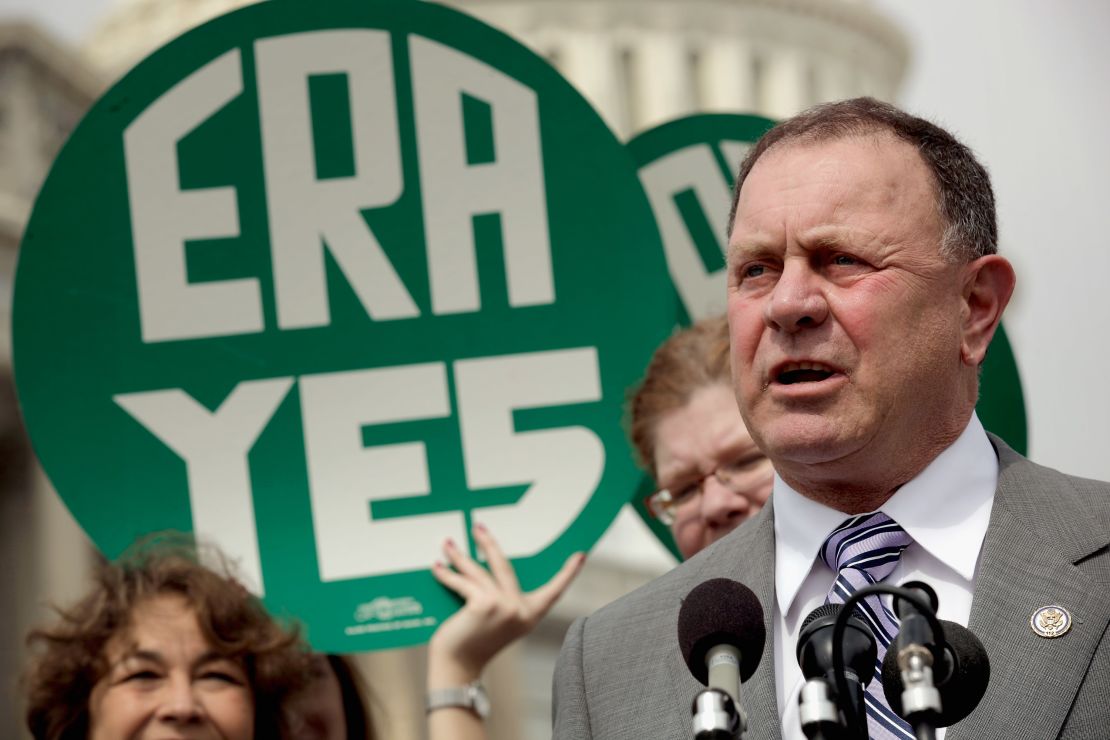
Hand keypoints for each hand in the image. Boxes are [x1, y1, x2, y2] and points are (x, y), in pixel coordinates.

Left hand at [427, 523, 584, 687]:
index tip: (581, 556)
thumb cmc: (475, 644)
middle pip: (504, 565)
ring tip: (448, 543)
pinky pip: (462, 582)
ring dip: (459, 555)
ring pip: (478, 570)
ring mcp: (503, 606)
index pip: (554, 591)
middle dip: (488, 543)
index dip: (568, 573)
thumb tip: (485, 566)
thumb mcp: (499, 621)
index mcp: (530, 615)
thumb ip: (502, 599)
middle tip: (478, 527)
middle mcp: (520, 610)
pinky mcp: (484, 604)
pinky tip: (437, 567)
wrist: (459, 667)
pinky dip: (446, 574)